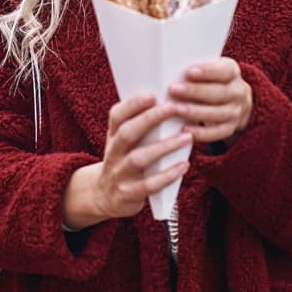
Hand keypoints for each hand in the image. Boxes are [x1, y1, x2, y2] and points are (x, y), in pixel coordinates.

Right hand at [63, 95, 190, 228]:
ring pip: (138, 159)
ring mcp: (118, 175)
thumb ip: (143, 126)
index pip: (116, 116)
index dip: (133, 104)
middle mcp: (113, 153)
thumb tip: (173, 104)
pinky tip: (184, 165)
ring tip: (187, 137)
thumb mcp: (126, 143)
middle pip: (127, 133)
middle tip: (173, 108)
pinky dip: (167, 176)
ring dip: (164, 147)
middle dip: (150, 119)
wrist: (104, 196)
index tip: (152, 94)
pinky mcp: (127, 194)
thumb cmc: (126, 161)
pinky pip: (148, 186)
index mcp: (113, 135)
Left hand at [169, 57, 253, 143]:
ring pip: (217, 113)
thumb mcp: (211, 70)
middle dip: (195, 91)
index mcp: (232, 72)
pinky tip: (185, 130)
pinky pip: (217, 133)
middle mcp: (238, 92)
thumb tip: (170, 69)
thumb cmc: (213, 81)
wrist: (235, 102)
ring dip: (195, 112)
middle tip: (174, 89)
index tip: (189, 72)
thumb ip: (196, 70)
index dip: (207, 71)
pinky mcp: (231, 128)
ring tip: (176, 109)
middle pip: (218, 92)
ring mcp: (236, 112)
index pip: (223, 70)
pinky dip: (201, 133)